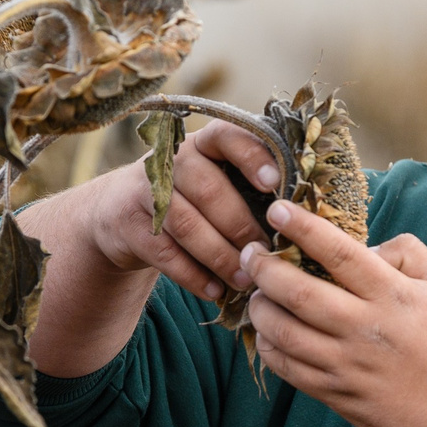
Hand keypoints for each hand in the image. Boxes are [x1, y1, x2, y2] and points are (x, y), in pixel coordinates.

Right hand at [91, 119, 283, 303]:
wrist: (123, 211)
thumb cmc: (194, 199)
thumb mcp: (219, 181)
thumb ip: (252, 189)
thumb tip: (304, 221)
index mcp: (205, 142)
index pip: (228, 136)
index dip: (251, 157)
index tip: (274, 184)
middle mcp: (173, 159)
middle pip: (207, 189)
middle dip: (240, 226)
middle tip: (265, 255)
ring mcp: (145, 190)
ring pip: (186, 224)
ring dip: (219, 256)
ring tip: (244, 279)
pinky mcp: (128, 223)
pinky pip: (164, 252)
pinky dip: (193, 275)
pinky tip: (214, 291)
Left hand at [238, 200, 426, 426]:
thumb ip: (407, 253)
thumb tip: (364, 246)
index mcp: (393, 296)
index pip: (339, 254)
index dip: (303, 229)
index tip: (278, 212)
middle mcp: (365, 329)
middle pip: (298, 293)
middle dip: (264, 269)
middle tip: (249, 254)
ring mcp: (348, 366)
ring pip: (285, 333)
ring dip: (260, 309)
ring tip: (255, 293)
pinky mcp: (339, 396)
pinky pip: (289, 370)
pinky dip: (269, 347)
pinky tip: (266, 332)